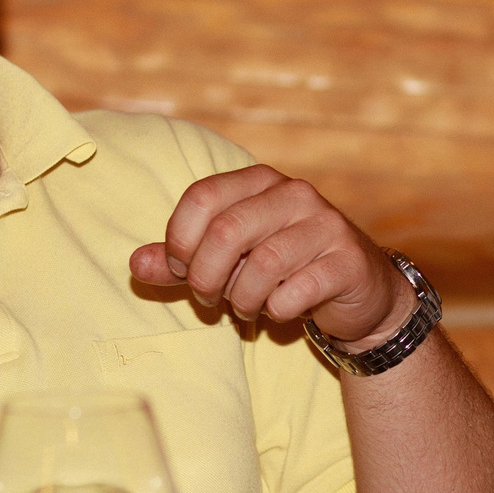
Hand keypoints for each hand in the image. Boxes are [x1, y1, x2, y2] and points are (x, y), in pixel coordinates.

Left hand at [129, 165, 414, 345]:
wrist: (358, 294)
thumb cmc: (283, 272)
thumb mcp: (228, 263)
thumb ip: (181, 261)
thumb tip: (135, 264)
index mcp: (260, 181)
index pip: (201, 197)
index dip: (179, 240)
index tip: (182, 270)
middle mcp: (294, 194)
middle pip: (227, 232)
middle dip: (206, 277)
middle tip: (210, 299)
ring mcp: (325, 224)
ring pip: (263, 265)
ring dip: (243, 299)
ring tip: (246, 308)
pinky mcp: (347, 261)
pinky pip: (295, 292)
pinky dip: (277, 311)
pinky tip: (281, 311)